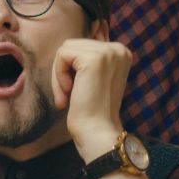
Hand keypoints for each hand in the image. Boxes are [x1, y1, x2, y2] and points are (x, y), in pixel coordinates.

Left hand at [51, 39, 132, 159]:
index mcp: (121, 52)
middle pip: (72, 45)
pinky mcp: (94, 59)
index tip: (76, 92)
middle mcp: (118, 49)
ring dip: (59, 75)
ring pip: (65, 49)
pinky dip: (58, 76)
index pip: (82, 47)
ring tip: (68, 95)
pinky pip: (62, 55)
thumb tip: (67, 47)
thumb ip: (86, 60)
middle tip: (69, 96)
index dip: (71, 69)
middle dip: (64, 71)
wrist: (97, 133)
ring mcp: (108, 52)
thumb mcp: (93, 78)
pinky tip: (69, 93)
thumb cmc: (91, 111)